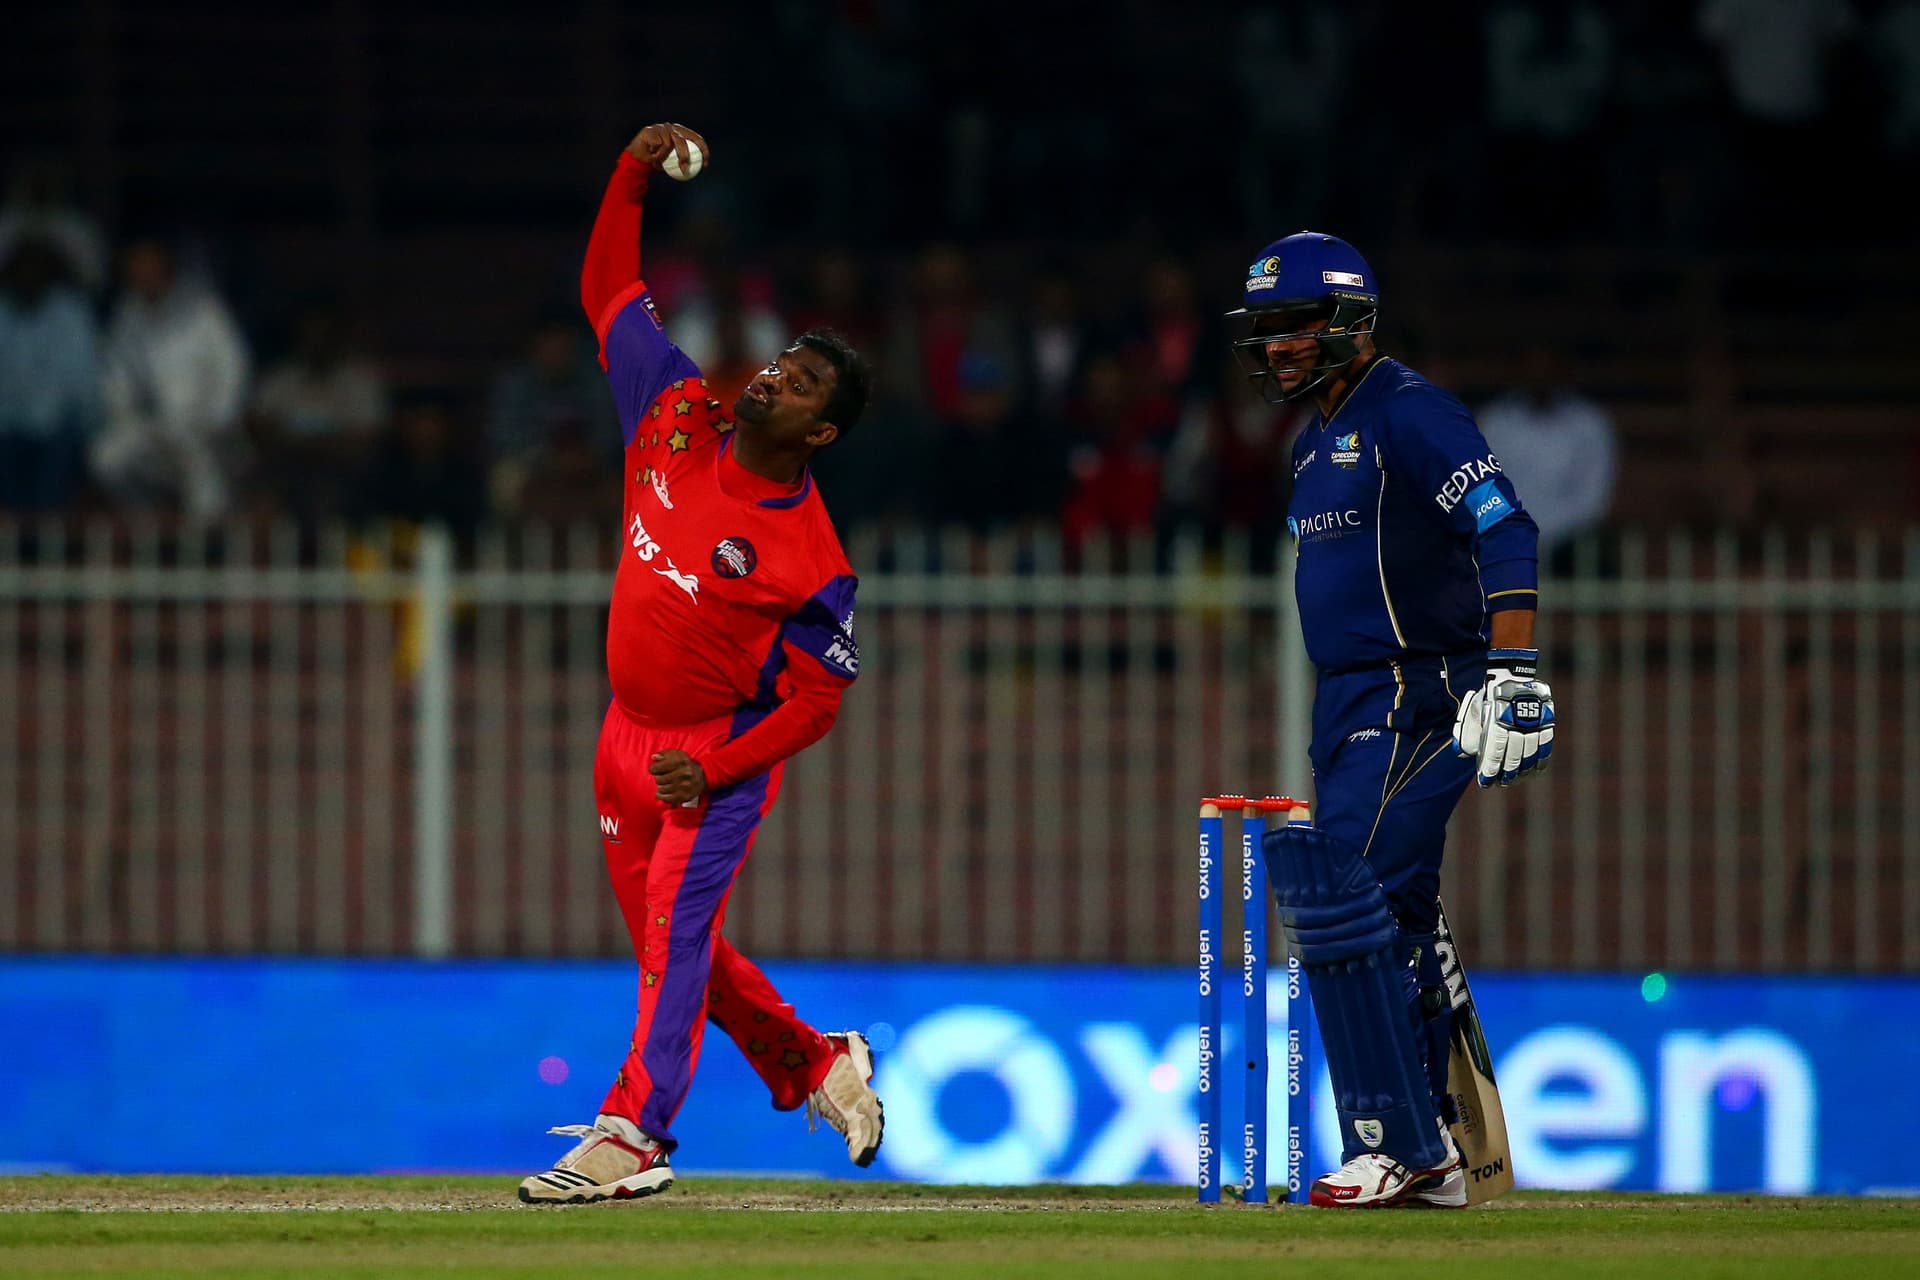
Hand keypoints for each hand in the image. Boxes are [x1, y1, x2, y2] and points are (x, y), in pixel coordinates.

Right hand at [626, 122, 709, 173]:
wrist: (638, 157)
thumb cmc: (658, 160)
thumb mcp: (674, 162)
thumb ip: (685, 161)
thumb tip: (700, 169)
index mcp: (682, 132)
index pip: (696, 138)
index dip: (703, 150)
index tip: (704, 165)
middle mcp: (672, 128)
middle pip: (682, 140)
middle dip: (684, 156)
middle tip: (684, 169)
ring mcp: (661, 128)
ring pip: (667, 145)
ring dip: (662, 156)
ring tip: (656, 159)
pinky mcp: (650, 130)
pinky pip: (656, 145)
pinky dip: (654, 153)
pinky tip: (650, 153)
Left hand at [649, 749, 707, 806]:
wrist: (703, 776)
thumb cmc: (686, 764)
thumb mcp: (677, 754)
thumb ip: (664, 754)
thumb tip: (654, 757)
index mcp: (681, 762)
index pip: (657, 768)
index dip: (653, 769)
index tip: (655, 769)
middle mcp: (684, 774)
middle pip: (659, 779)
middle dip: (658, 777)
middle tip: (663, 776)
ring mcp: (685, 786)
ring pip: (661, 789)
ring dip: (661, 786)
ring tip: (665, 783)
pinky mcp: (685, 796)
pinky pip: (666, 798)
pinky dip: (662, 795)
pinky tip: (665, 791)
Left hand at [1451, 648, 1554, 786]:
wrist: (1512, 676)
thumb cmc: (1489, 698)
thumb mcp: (1474, 710)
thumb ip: (1467, 732)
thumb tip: (1463, 754)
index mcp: (1497, 719)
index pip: (1495, 750)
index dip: (1490, 768)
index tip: (1485, 781)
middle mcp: (1517, 723)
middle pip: (1513, 756)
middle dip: (1505, 773)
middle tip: (1499, 783)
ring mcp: (1534, 724)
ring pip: (1529, 755)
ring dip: (1521, 771)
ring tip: (1513, 780)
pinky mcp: (1546, 724)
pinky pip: (1545, 749)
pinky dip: (1539, 763)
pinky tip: (1532, 772)